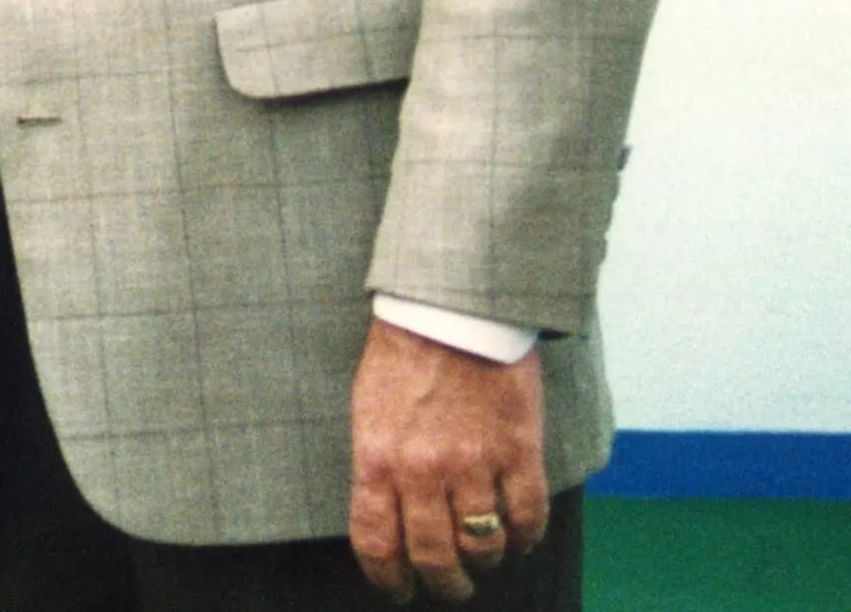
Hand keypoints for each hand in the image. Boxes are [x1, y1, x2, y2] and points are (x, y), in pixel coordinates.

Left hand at [347, 317, 546, 602]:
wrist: (449, 309)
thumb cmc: (401, 357)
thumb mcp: (367, 412)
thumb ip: (377, 467)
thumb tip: (386, 522)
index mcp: (377, 458)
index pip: (377, 543)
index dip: (388, 579)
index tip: (399, 590)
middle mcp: (422, 469)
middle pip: (434, 558)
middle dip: (443, 584)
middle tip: (450, 587)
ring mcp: (473, 463)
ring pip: (483, 545)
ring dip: (485, 560)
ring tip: (484, 556)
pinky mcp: (518, 451)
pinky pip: (526, 517)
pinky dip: (525, 536)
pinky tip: (520, 534)